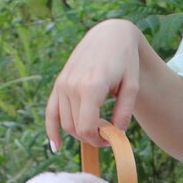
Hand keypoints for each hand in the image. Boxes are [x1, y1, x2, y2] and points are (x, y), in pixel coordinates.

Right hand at [45, 19, 141, 150]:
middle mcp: (72, 85)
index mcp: (91, 86)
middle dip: (92, 137)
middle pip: (76, 128)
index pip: (87, 127)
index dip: (99, 139)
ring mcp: (63, 84)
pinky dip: (52, 129)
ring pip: (65, 122)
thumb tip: (116, 133)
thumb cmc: (126, 61)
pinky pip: (50, 111)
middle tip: (108, 134)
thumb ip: (124, 112)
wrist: (110, 36)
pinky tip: (56, 146)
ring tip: (98, 128)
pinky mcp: (59, 83)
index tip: (112, 138)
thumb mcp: (132, 86)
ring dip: (80, 133)